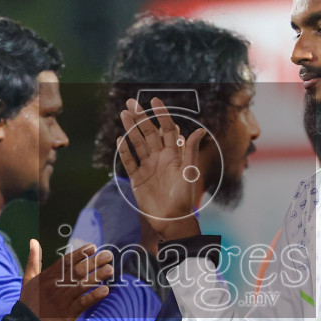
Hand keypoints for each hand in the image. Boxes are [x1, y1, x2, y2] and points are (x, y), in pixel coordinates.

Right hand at [19, 240, 114, 320]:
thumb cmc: (29, 301)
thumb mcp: (28, 278)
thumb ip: (33, 259)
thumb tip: (34, 240)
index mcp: (48, 277)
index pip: (66, 262)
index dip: (80, 254)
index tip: (92, 247)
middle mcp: (56, 286)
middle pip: (77, 272)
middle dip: (93, 263)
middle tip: (108, 255)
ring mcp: (63, 300)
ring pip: (81, 286)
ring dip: (96, 277)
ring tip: (110, 269)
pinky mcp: (68, 314)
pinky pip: (83, 304)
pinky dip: (94, 297)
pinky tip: (105, 291)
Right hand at [116, 97, 205, 239]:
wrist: (172, 220)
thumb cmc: (184, 197)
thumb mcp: (189, 172)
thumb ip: (190, 150)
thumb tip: (200, 129)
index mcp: (173, 154)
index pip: (166, 128)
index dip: (161, 114)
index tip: (154, 100)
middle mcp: (159, 157)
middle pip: (148, 133)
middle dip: (140, 117)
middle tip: (131, 102)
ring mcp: (147, 167)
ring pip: (137, 143)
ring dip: (130, 129)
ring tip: (123, 114)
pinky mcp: (137, 179)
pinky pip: (129, 162)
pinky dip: (124, 151)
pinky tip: (120, 139)